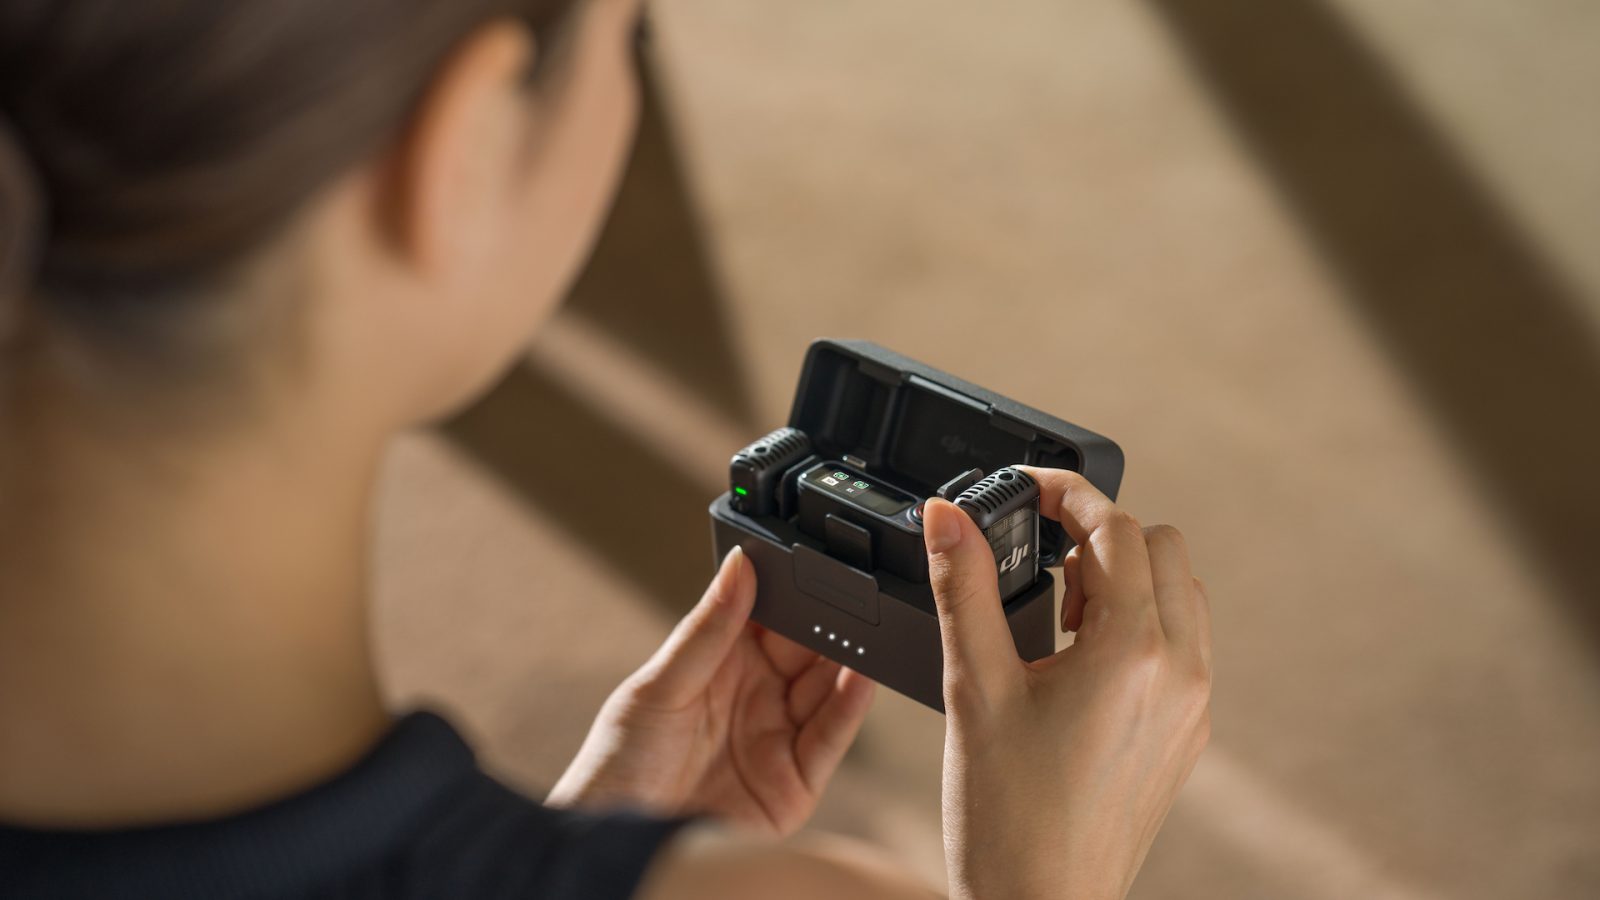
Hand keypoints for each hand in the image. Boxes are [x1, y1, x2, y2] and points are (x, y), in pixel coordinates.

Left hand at [548, 547, 875, 836]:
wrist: (619, 846)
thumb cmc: (618, 767)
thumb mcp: (659, 686)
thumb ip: (706, 629)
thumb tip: (739, 566)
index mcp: (718, 666)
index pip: (768, 619)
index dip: (789, 593)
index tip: (811, 566)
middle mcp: (754, 698)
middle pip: (806, 651)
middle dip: (828, 625)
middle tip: (848, 596)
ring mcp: (777, 738)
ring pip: (826, 690)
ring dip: (848, 659)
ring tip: (864, 631)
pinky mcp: (796, 783)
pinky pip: (830, 739)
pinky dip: (850, 707)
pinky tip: (860, 676)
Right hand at [926, 467, 1212, 899]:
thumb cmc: (1007, 817)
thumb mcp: (974, 687)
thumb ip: (961, 587)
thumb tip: (946, 516)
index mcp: (1134, 652)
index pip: (1116, 528)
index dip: (1067, 492)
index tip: (1027, 488)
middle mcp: (1182, 671)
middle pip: (1161, 547)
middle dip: (1099, 538)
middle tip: (1039, 572)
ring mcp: (1194, 706)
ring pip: (1180, 592)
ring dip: (1125, 579)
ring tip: (1059, 623)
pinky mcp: (1190, 733)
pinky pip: (1184, 643)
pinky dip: (1141, 624)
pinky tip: (1080, 665)